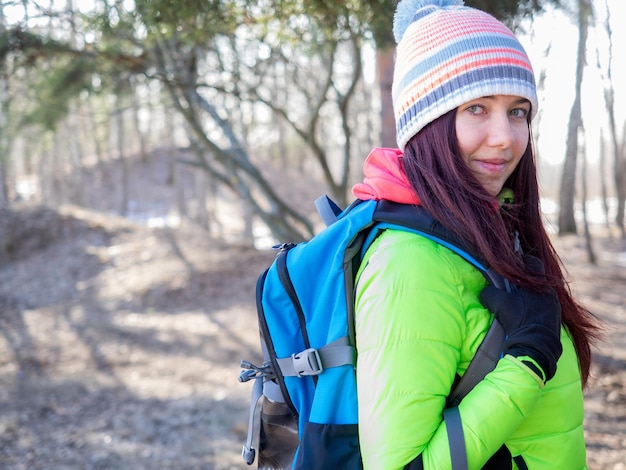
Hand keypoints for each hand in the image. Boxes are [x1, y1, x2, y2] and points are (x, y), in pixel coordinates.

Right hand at [479, 256, 561, 381]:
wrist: (536, 347)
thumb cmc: (519, 321)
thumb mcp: (498, 304)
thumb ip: (490, 293)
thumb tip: (485, 291)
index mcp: (539, 285)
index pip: (533, 262)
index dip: (522, 260)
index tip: (512, 263)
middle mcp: (550, 293)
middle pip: (536, 279)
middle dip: (524, 280)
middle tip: (511, 284)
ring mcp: (555, 308)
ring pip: (540, 293)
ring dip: (530, 295)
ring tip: (517, 301)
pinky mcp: (555, 321)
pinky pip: (544, 307)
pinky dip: (534, 307)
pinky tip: (524, 314)